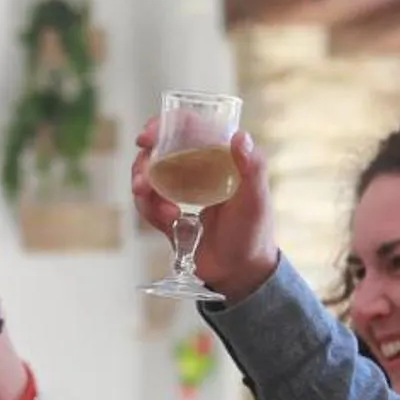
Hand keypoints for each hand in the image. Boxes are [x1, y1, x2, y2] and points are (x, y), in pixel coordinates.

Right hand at [133, 126, 279, 301]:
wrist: (240, 274)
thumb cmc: (255, 233)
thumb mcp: (257, 199)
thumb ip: (252, 167)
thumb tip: (238, 136)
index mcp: (217, 158)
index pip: (186, 128)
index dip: (163, 126)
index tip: (147, 137)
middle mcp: (196, 169)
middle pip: (158, 151)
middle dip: (144, 164)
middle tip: (142, 181)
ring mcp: (180, 192)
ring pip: (147, 176)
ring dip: (145, 189)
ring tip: (164, 212)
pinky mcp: (168, 214)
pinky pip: (146, 204)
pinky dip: (150, 211)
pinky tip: (169, 222)